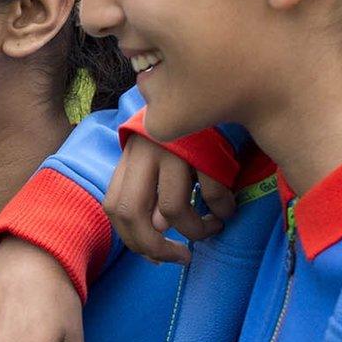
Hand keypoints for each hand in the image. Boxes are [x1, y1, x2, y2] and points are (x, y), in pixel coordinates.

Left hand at [102, 135, 235, 264]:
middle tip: (180, 257)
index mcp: (129, 157)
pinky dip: (221, 209)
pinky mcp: (203, 144)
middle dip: (154, 247)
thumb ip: (151, 195)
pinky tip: (227, 210)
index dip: (132, 240)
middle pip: (131, 213)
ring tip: (211, 228)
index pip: (114, 209)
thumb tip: (159, 232)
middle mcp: (143, 153)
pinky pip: (210, 191)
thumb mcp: (159, 159)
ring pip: (171, 209)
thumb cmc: (184, 134)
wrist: (209, 83)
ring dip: (195, 230)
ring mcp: (171, 148)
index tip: (156, 256)